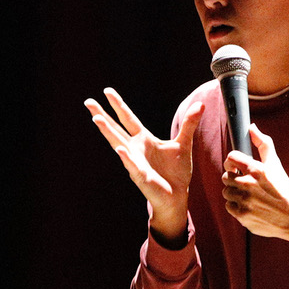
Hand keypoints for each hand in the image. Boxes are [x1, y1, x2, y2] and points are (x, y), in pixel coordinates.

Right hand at [85, 88, 203, 244]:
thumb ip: (189, 124)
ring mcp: (136, 162)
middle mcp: (136, 149)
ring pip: (119, 145)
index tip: (107, 91)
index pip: (128, 119)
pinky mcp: (142, 177)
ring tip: (97, 120)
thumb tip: (200, 104)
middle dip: (102, 116)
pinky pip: (133, 166)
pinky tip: (120, 150)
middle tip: (88, 102)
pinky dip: (127, 158)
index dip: (118, 105)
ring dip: (108, 132)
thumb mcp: (183, 143)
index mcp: (144, 140)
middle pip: (116, 129)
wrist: (177, 196)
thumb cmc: (176, 172)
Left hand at [222, 125, 288, 246]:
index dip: (232, 161)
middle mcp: (247, 184)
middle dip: (233, 178)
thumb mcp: (275, 164)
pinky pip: (228, 206)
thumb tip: (251, 127)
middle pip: (225, 176)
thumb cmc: (283, 189)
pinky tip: (247, 205)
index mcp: (256, 169)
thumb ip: (263, 143)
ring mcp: (243, 200)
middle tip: (244, 183)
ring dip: (234, 192)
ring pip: (226, 191)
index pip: (231, 157)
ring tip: (247, 195)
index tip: (235, 166)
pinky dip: (235, 206)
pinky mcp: (241, 215)